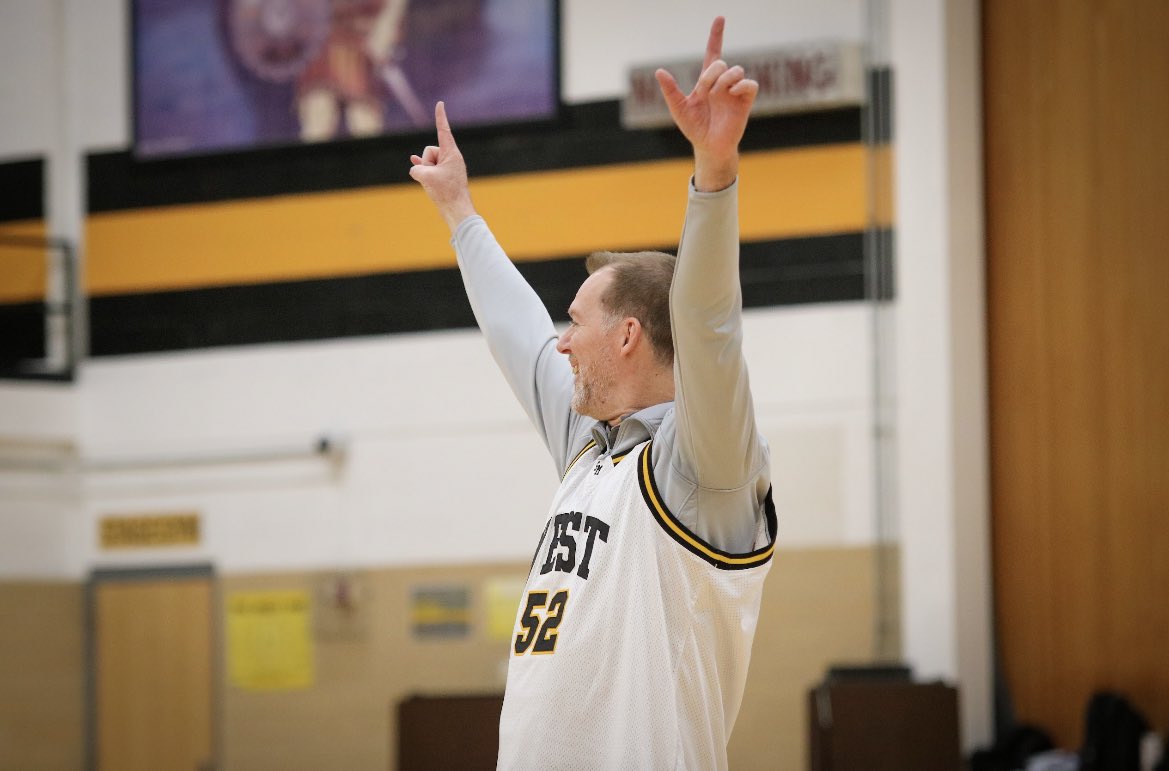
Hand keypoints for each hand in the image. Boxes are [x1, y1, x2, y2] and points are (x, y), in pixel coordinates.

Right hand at [409, 102, 476, 229]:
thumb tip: (416, 169)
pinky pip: (430, 167)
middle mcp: (451, 157)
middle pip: (429, 151)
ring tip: (436, 185)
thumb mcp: (425, 177)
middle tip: (436, 178)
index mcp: (451, 153)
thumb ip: (416, 169)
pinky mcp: (444, 175)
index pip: (443, 130)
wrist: (457, 210)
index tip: (440, 104)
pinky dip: (424, 166)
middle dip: (426, 162)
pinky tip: (413, 162)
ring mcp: (447, 166)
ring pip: (428, 162)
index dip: (440, 117)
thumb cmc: (446, 193)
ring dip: (427, 172)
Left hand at [654, 17, 757, 190]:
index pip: (713, 52)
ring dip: (724, 79)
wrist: (708, 147)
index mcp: (707, 81)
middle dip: (711, 74)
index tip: (720, 18)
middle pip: (721, 63)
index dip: (716, 35)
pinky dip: (741, 85)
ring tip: (719, 94)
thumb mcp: (679, 108)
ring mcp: (734, 91)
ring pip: (736, 69)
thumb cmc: (694, 128)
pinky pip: (750, 83)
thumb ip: (670, 90)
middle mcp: (722, 83)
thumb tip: (659, 72)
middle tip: (706, 91)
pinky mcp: (745, 101)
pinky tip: (731, 93)